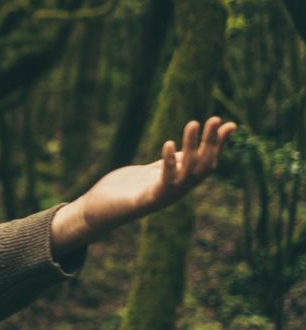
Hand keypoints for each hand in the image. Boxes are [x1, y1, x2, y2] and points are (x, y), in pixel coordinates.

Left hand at [58, 117, 236, 250]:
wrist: (100, 211)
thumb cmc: (127, 189)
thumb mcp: (152, 171)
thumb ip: (172, 161)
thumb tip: (190, 148)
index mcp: (181, 183)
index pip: (207, 162)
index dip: (219, 145)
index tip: (229, 124)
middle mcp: (178, 191)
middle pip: (202, 166)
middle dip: (210, 142)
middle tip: (215, 118)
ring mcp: (164, 197)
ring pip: (187, 172)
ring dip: (191, 147)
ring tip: (192, 123)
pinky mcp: (147, 200)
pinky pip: (164, 182)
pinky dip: (168, 163)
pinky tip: (169, 144)